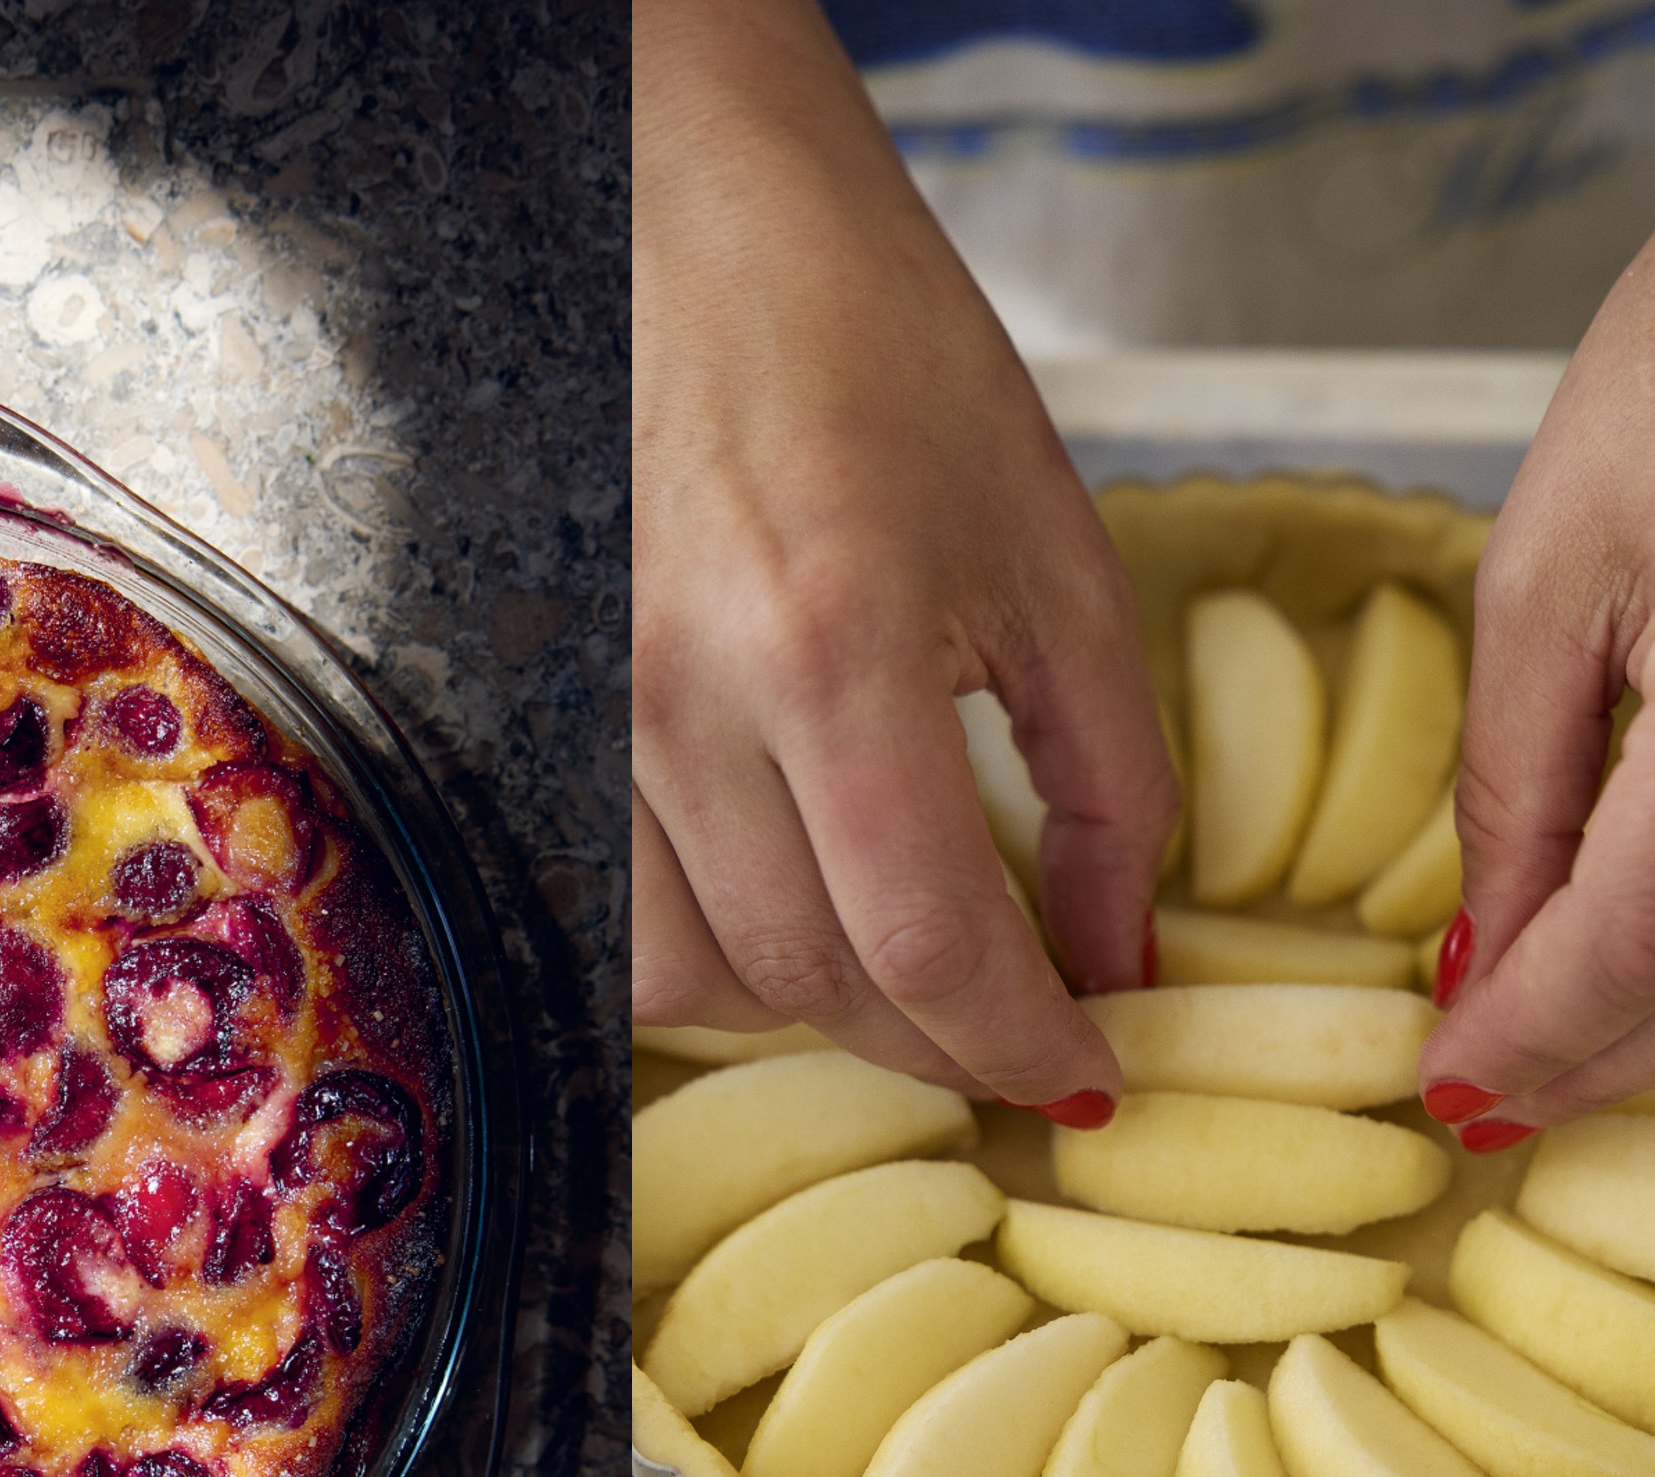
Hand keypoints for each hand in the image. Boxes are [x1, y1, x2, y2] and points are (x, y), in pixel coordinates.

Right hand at [631, 0, 1175, 1115]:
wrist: (687, 223)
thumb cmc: (880, 351)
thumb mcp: (1053, 552)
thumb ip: (1110, 780)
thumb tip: (1118, 956)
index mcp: (829, 648)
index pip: (925, 943)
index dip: (1019, 1042)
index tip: (1089, 1075)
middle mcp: (677, 703)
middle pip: (810, 981)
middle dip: (940, 1042)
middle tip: (1024, 1034)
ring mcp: (585, 716)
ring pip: (692, 978)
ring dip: (818, 1011)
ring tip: (909, 968)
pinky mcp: (536, 717)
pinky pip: (611, 916)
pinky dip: (714, 957)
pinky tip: (790, 911)